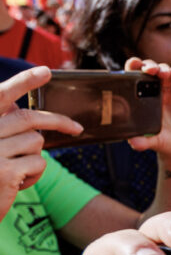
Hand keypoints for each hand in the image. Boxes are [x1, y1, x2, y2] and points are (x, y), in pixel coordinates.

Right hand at [0, 66, 81, 218]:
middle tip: (78, 127)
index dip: (24, 82)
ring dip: (35, 157)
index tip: (46, 71)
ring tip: (18, 171)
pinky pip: (38, 164)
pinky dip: (35, 174)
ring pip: (36, 143)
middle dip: (58, 121)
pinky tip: (17, 183)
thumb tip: (22, 109)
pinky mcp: (4, 171)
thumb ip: (3, 127)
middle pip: (29, 119)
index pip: (0, 94)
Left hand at [123, 58, 170, 167]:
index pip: (136, 78)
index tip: (132, 65)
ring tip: (162, 73)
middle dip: (148, 66)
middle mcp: (156, 92)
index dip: (133, 68)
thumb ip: (144, 142)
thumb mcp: (154, 142)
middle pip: (150, 71)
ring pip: (165, 73)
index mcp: (144, 98)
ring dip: (162, 69)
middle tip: (148, 70)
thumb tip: (134, 143)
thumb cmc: (165, 142)